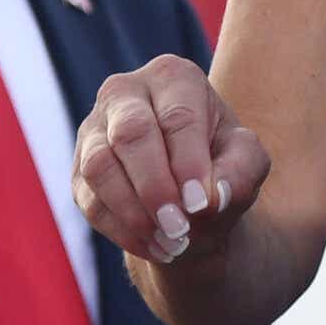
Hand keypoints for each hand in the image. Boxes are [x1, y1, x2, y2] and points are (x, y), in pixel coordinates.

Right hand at [73, 55, 268, 265]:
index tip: (201, 204)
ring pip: (99, 166)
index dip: (188, 163)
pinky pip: (90, 201)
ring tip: (171, 242)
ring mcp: (95, 129)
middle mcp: (126, 92)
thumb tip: (214, 195)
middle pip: (131, 134)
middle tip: (179, 228)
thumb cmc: (222, 165)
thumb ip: (242, 172)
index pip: (177, 117)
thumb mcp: (247, 162)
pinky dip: (122, 230)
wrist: (191, 193)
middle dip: (155, 187)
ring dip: (134, 212)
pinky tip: (155, 247)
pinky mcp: (79, 169)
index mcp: (173, 77)